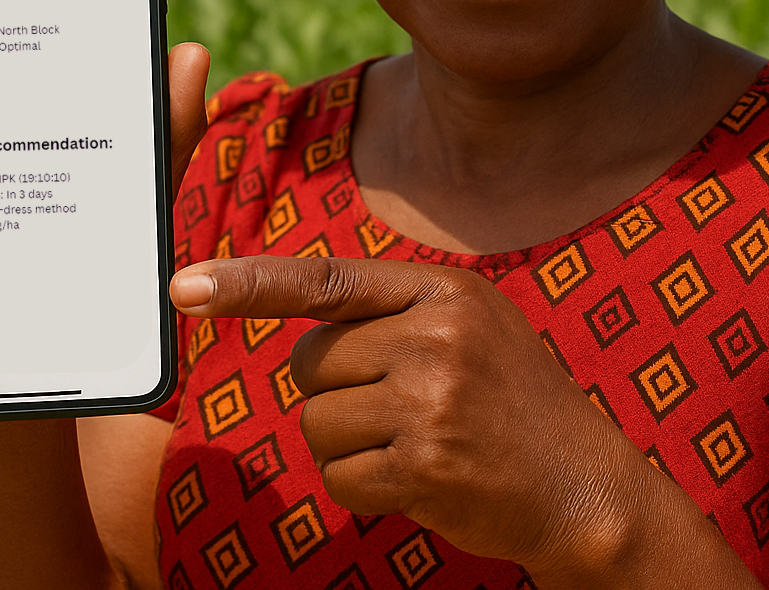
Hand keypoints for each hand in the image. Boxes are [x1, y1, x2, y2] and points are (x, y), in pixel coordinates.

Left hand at [169, 256, 650, 577]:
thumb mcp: (469, 325)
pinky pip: (339, 477)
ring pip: (316, 424)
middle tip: (403, 407)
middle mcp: (435, 339)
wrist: (585, 487)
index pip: (324, 281)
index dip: (247, 285)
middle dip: (337, 393)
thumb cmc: (514, 401)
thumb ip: (391, 310)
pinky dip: (365, 487)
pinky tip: (418, 479)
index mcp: (442, 292)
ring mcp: (430, 405)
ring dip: (350, 445)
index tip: (183, 288)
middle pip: (309, 365)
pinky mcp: (423, 468)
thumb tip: (291, 313)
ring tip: (416, 443)